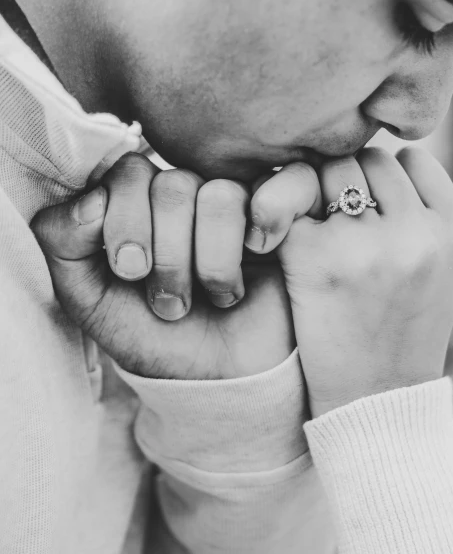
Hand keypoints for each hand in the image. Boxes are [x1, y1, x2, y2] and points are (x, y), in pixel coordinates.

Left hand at [31, 153, 320, 379]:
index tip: (129, 272)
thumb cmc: (157, 337)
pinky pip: (288, 182)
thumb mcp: (90, 299)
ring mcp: (242, 200)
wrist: (219, 382)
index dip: (124, 219)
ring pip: (218, 196)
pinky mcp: (289, 211)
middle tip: (171, 302)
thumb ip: (63, 243)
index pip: (129, 171)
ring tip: (216, 297)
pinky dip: (270, 219)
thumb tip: (93, 198)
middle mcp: (193, 194)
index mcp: (144, 202)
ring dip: (212, 262)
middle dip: (168, 256)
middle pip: (172, 185)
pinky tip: (261, 251)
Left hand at [273, 147, 452, 417]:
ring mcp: (366, 245)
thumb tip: (378, 158)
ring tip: (317, 229)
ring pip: (331, 171)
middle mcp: (416, 233)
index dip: (389, 176)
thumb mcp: (443, 268)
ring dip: (318, 191)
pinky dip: (282, 216)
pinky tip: (281, 241)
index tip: (375, 204)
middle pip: (369, 159)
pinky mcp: (316, 259)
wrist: (376, 404)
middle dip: (352, 181)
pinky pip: (291, 203)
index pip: (413, 158)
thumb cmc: (404, 331)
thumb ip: (425, 211)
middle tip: (339, 218)